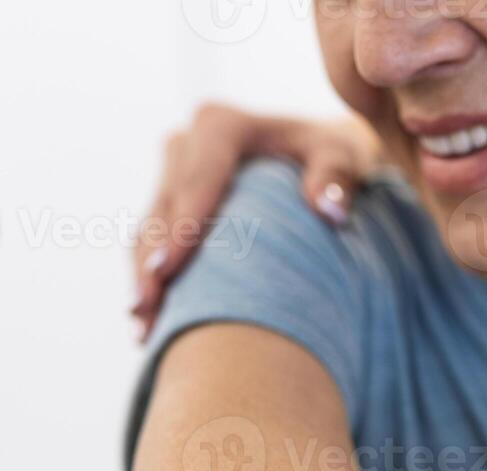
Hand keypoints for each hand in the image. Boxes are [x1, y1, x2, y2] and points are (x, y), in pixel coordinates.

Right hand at [131, 104, 380, 337]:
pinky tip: (148, 323)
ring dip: (143, 278)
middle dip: (151, 262)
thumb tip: (330, 208)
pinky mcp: (170, 197)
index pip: (197, 182)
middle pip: (164, 211)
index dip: (179, 229)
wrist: (317, 153)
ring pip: (149, 229)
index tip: (166, 270)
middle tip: (145, 311)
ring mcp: (174, 172)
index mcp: (221, 126)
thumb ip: (337, 177)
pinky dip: (150, 279)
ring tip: (144, 328)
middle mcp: (188, 143)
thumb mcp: (344, 158)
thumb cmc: (334, 158)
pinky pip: (152, 241)